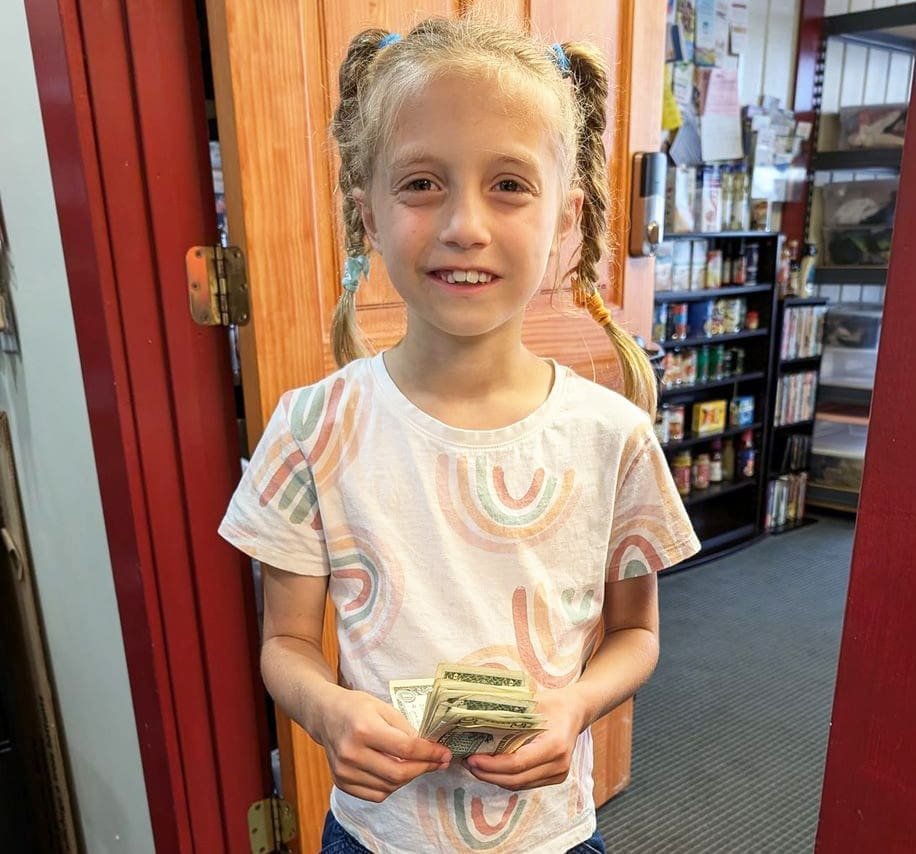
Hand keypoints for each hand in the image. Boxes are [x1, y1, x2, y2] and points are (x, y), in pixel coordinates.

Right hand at [316, 687, 451, 802]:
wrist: (325, 715)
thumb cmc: (356, 707)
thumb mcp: (383, 707)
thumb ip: (405, 729)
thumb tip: (428, 749)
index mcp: (364, 729)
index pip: (406, 749)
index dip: (430, 753)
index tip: (444, 753)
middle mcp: (352, 753)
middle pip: (399, 772)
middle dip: (424, 769)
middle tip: (439, 762)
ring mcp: (345, 771)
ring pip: (389, 786)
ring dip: (409, 778)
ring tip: (419, 766)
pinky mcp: (341, 782)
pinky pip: (375, 794)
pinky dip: (391, 787)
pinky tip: (397, 773)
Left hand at [462, 687, 586, 790]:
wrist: (577, 710)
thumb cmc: (553, 703)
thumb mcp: (532, 703)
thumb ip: (509, 714)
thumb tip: (476, 718)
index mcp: (554, 745)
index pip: (517, 763)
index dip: (492, 765)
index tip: (472, 758)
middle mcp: (558, 764)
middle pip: (516, 779)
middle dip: (488, 774)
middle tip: (467, 763)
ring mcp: (558, 774)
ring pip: (519, 785)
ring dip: (494, 778)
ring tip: (474, 766)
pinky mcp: (555, 778)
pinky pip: (526, 783)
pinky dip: (506, 778)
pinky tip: (491, 768)